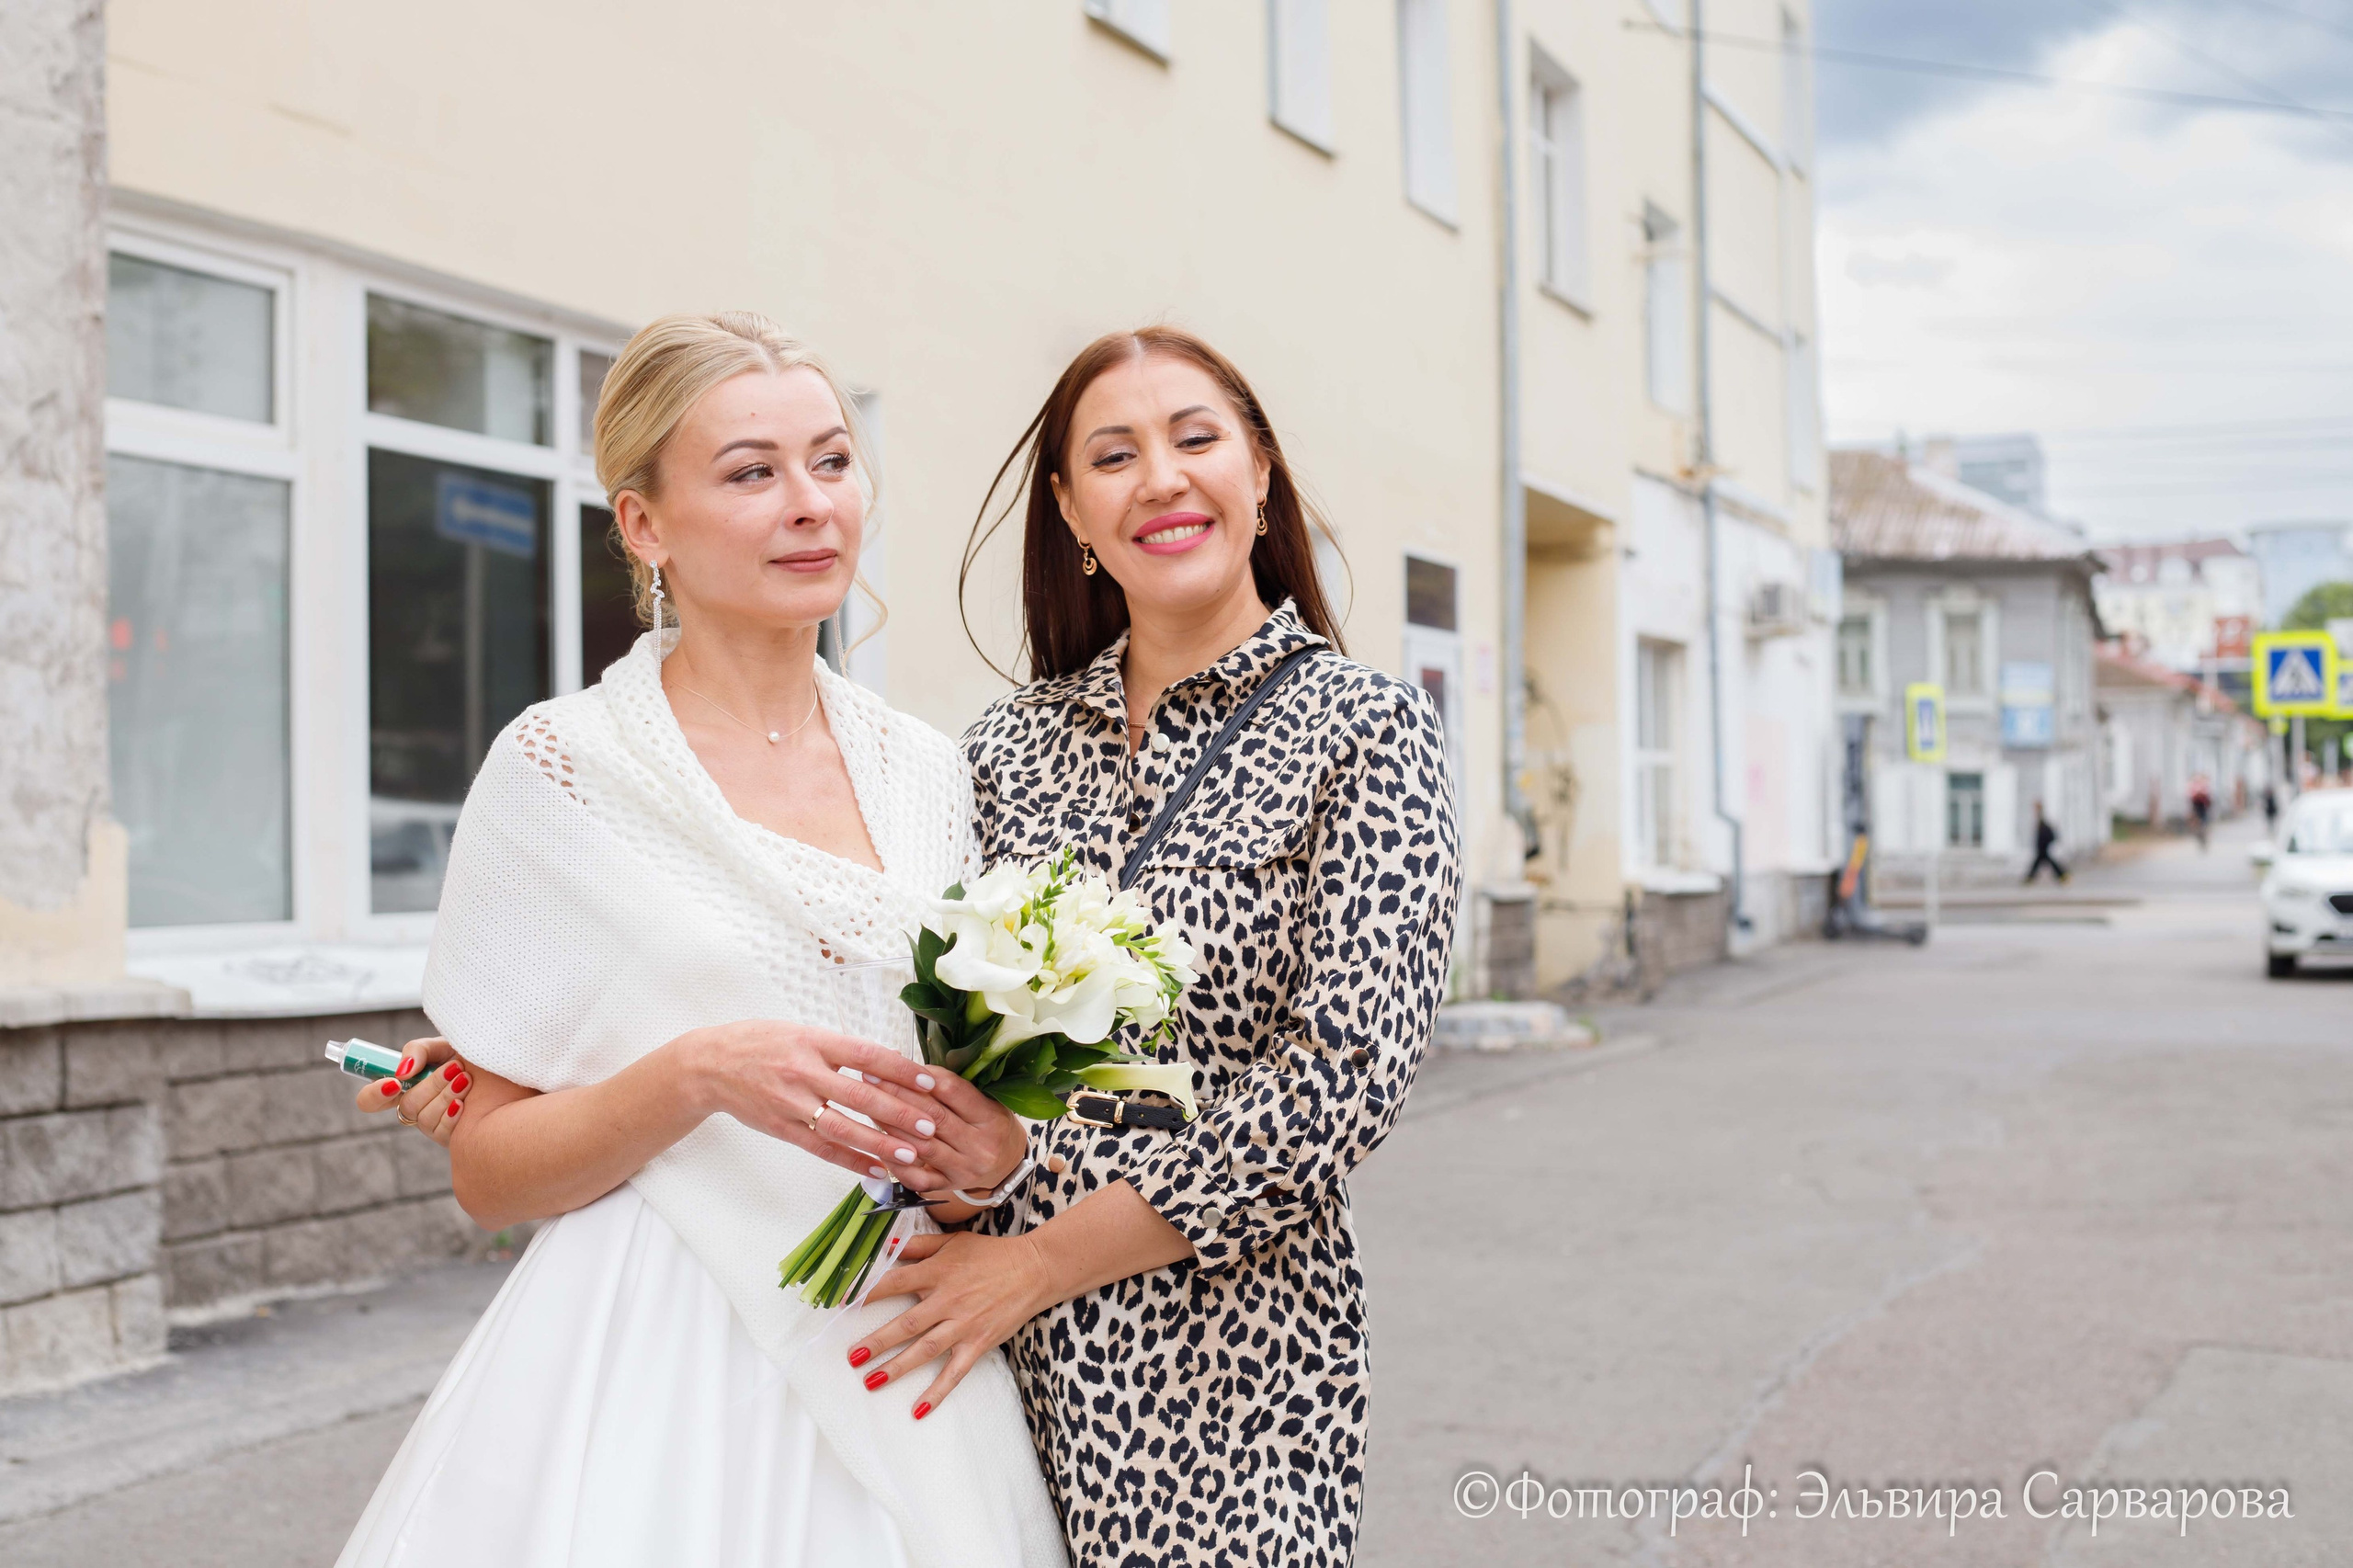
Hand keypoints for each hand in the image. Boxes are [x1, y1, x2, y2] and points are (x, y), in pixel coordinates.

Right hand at [354, 1037, 469, 1146]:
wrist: (502, 1071)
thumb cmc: (471, 1057)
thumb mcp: (442, 1045)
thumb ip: (418, 1050)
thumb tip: (402, 1072)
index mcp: (406, 1085)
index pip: (372, 1100)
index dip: (374, 1095)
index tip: (395, 1082)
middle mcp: (415, 1107)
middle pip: (406, 1105)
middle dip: (431, 1085)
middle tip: (454, 1068)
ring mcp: (431, 1124)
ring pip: (423, 1117)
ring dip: (446, 1094)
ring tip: (467, 1078)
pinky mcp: (448, 1137)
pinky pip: (440, 1131)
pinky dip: (453, 1113)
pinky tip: (465, 1102)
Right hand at [676, 1020, 1028, 1193]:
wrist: (709, 1065)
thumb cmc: (761, 1043)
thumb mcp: (801, 1032)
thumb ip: (839, 1049)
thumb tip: (885, 1062)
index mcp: (814, 1042)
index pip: (867, 1055)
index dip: (900, 1069)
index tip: (930, 1081)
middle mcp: (805, 1072)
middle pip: (859, 1094)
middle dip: (898, 1112)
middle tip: (930, 1126)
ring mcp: (791, 1103)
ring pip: (842, 1128)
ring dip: (878, 1143)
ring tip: (909, 1156)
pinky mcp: (781, 1127)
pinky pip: (820, 1148)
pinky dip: (849, 1160)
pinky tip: (874, 1170)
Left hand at [845, 1231, 1055, 1417]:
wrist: (1033, 1270)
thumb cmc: (990, 1254)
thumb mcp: (953, 1241)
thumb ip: (919, 1244)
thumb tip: (887, 1244)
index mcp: (938, 1272)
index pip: (896, 1282)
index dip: (869, 1293)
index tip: (844, 1304)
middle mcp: (948, 1300)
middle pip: (906, 1323)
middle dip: (877, 1341)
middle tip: (852, 1356)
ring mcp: (964, 1324)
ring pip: (925, 1350)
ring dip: (897, 1367)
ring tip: (871, 1381)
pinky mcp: (978, 1343)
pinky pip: (955, 1372)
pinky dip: (938, 1391)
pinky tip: (919, 1409)